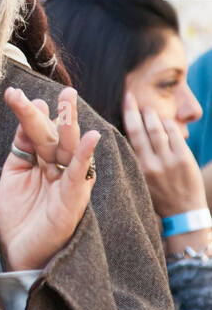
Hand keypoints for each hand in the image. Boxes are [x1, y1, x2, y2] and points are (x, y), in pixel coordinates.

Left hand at [0, 86, 99, 270]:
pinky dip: (84, 156)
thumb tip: (32, 108)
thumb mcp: (12, 174)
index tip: (15, 95)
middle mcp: (57, 171)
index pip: (37, 133)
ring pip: (69, 150)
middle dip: (58, 112)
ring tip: (70, 99)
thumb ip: (21, 145)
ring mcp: (66, 185)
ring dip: (70, 124)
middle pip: (56, 136)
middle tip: (62, 89)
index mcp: (42, 164)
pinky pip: (80, 176)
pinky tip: (90, 137)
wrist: (17, 256)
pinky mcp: (71, 202)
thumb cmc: (16, 219)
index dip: (28, 114)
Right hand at [122, 90, 205, 217]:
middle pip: (140, 129)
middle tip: (132, 97)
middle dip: (136, 109)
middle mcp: (150, 163)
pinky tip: (165, 122)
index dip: (128, 116)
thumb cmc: (159, 198)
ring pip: (157, 129)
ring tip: (148, 109)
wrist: (183, 212)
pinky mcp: (183, 158)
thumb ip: (135, 161)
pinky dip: (168, 125)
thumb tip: (129, 138)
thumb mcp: (140, 182)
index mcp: (137, 169)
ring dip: (152, 115)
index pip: (129, 136)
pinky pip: (174, 134)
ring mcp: (168, 160)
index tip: (125, 102)